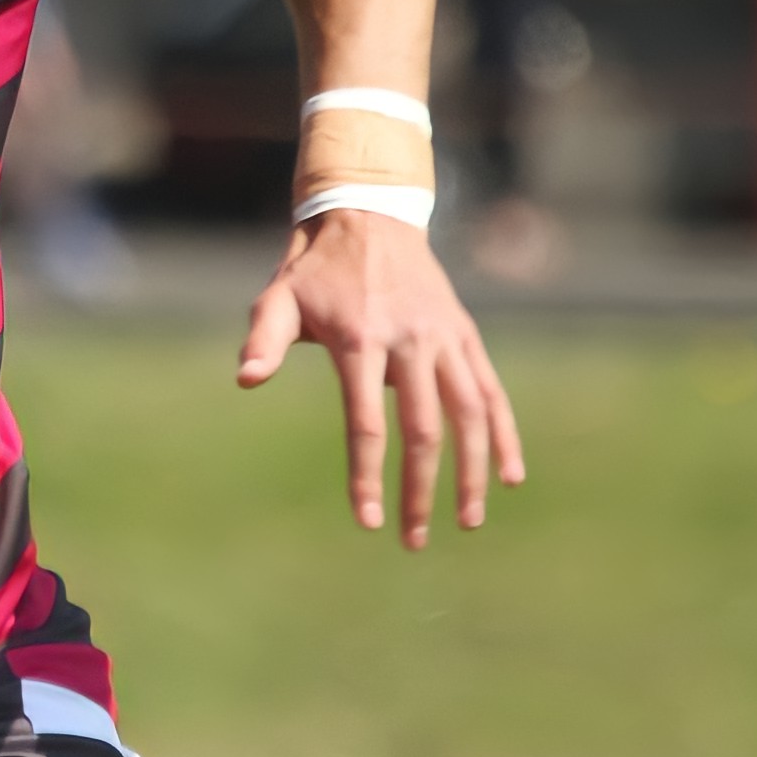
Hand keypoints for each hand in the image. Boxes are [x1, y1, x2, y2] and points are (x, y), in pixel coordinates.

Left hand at [237, 209, 524, 547]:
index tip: (369, 520)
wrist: (369, 216)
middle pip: (424, 429)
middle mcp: (410, 340)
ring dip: (473, 471)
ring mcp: (444, 338)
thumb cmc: (316, 271)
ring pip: (469, 415)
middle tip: (415, 540)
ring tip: (468, 521)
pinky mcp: (465, 335)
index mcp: (361, 339)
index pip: (366, 423)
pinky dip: (504, 434)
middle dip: (421, 489)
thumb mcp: (279, 297)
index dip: (368, 475)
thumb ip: (263, 339)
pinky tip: (510, 476)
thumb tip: (246, 379)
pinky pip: (491, 391)